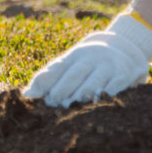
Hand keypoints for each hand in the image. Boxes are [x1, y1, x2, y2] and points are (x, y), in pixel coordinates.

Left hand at [23, 12, 151, 106]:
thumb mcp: (69, 64)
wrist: (124, 45)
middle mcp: (90, 58)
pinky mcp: (124, 74)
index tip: (35, 97)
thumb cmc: (88, 62)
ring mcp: (108, 65)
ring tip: (72, 107)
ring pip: (94, 81)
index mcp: (73, 56)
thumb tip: (27, 95)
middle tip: (53, 105)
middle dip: (63, 90)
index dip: (46, 82)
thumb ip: (49, 78)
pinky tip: (98, 104)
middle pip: (74, 75)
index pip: (57, 68)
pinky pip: (115, 85)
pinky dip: (107, 94)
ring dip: (82, 94)